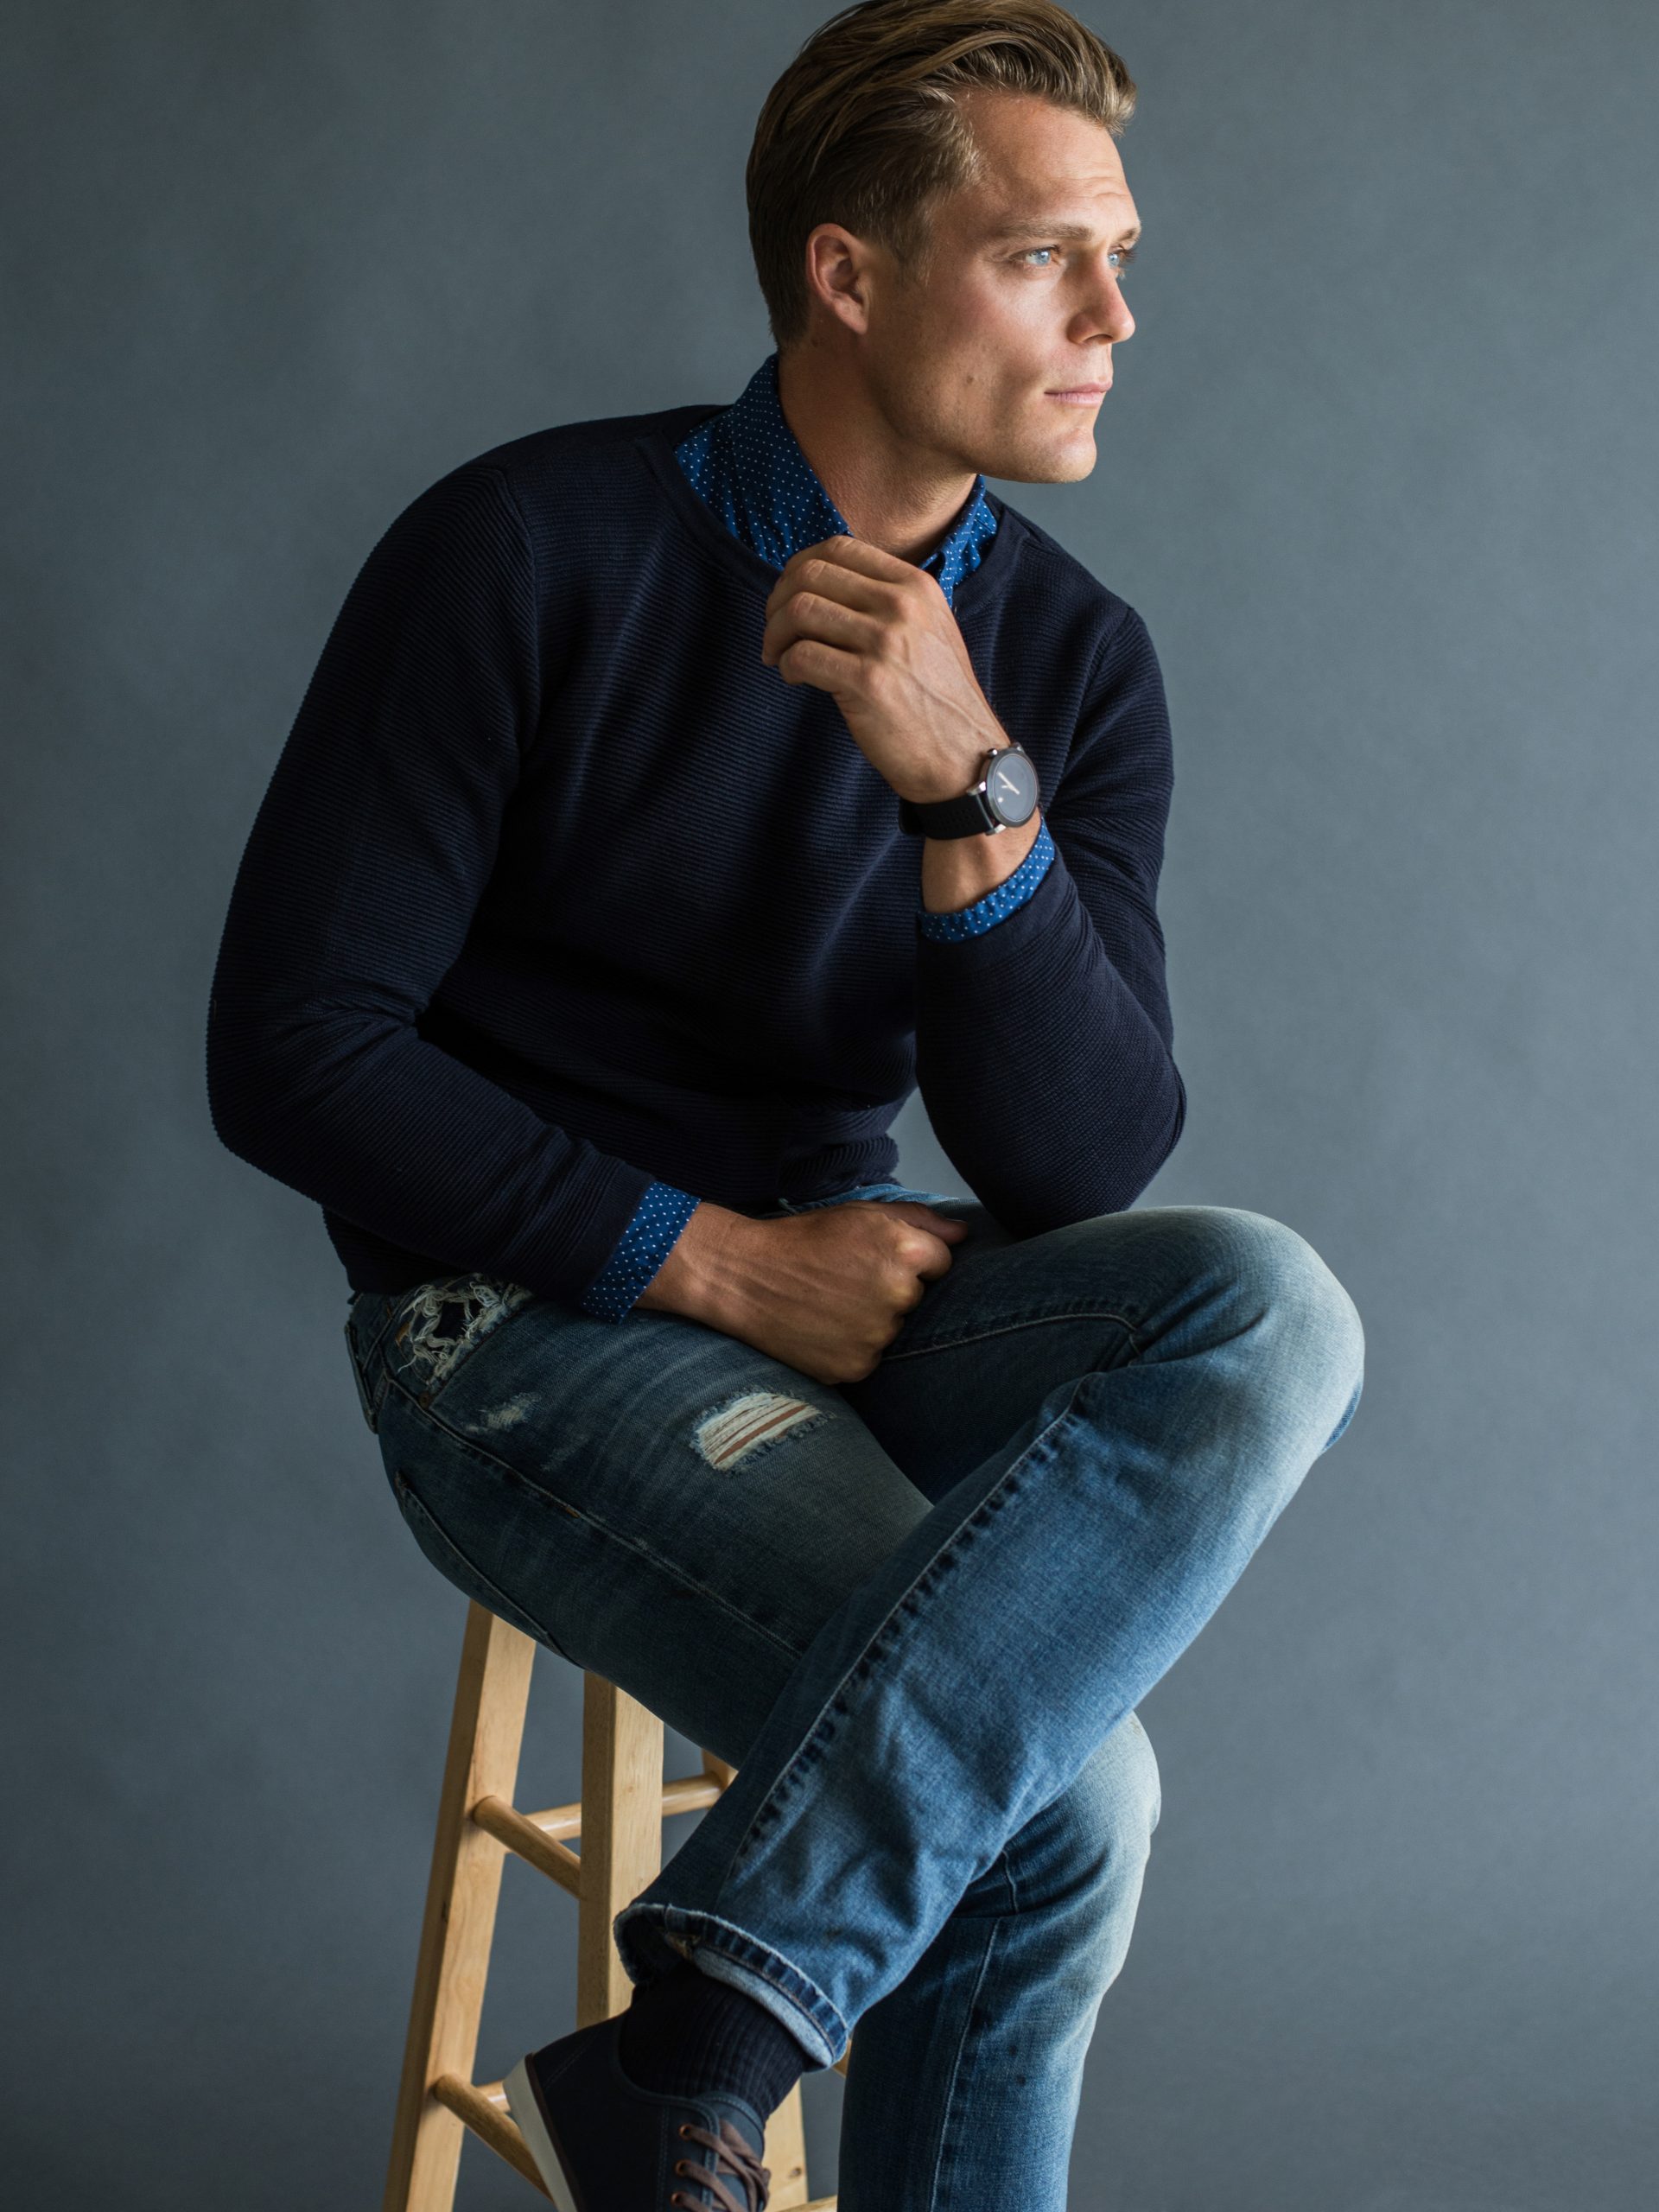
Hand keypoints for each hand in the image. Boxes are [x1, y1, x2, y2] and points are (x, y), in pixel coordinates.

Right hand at [638, 1198, 969, 1384]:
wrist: (744, 1277)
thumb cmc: (804, 1240)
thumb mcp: (862, 1214)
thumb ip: (921, 1220)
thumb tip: (964, 1235)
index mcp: (904, 1251)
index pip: (942, 1263)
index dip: (911, 1259)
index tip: (875, 1258)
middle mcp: (898, 1295)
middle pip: (918, 1299)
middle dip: (893, 1290)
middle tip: (847, 1280)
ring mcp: (878, 1336)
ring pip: (894, 1330)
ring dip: (873, 1321)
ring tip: (831, 1304)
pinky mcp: (856, 1367)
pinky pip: (871, 1357)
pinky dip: (853, 1346)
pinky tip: (824, 1327)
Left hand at [760, 535, 1004, 804]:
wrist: (963, 755)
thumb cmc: (936, 698)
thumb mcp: (929, 629)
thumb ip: (887, 600)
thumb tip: (821, 584)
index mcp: (916, 586)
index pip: (839, 547)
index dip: (800, 568)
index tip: (789, 596)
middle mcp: (902, 606)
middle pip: (811, 574)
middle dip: (778, 601)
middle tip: (774, 631)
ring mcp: (886, 642)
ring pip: (800, 610)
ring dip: (775, 634)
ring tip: (779, 657)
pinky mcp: (868, 682)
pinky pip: (802, 656)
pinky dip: (786, 666)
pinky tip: (795, 679)